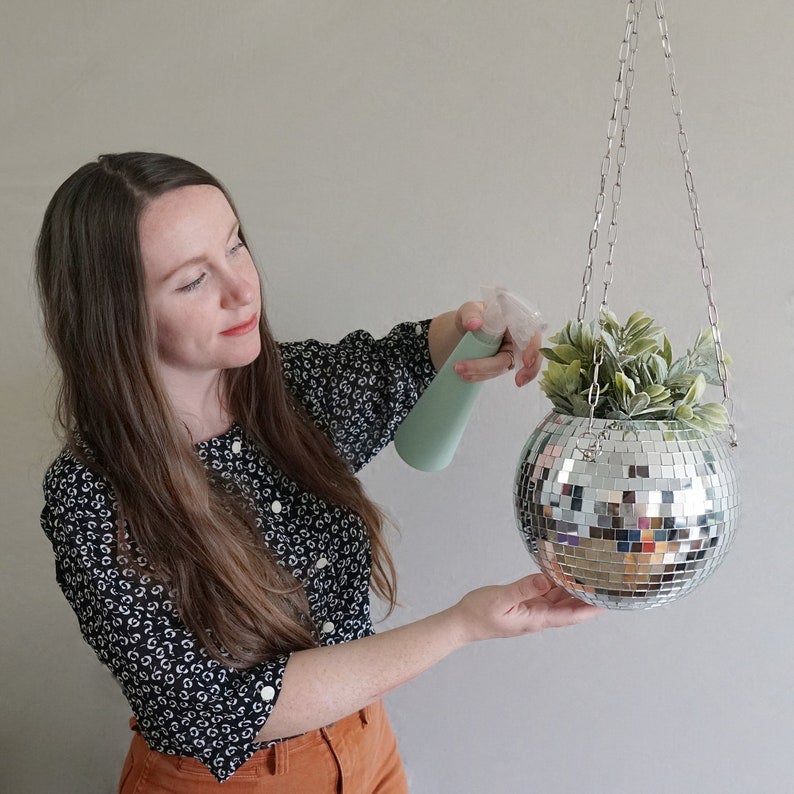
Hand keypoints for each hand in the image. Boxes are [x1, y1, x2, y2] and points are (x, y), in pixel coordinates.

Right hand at [450, 574, 602, 643]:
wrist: (463, 622)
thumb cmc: (479, 614)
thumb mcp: (501, 599)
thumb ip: (524, 589)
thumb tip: (545, 579)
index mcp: (536, 619)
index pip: (570, 615)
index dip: (589, 609)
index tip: (606, 602)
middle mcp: (538, 616)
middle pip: (568, 608)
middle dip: (586, 598)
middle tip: (604, 584)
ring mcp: (531, 611)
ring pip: (558, 600)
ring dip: (573, 591)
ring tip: (589, 577)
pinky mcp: (524, 604)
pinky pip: (545, 594)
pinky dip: (555, 585)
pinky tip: (561, 576)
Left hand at [451, 301, 542, 386]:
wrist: (462, 328)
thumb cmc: (472, 315)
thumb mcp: (470, 309)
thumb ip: (471, 313)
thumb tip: (475, 324)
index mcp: (515, 320)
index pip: (532, 334)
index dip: (533, 348)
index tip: (527, 362)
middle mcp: (516, 337)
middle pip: (529, 355)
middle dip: (526, 371)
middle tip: (518, 381)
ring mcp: (510, 351)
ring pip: (506, 366)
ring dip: (485, 372)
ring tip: (461, 371)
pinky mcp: (500, 363)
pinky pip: (495, 372)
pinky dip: (482, 376)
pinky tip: (467, 377)